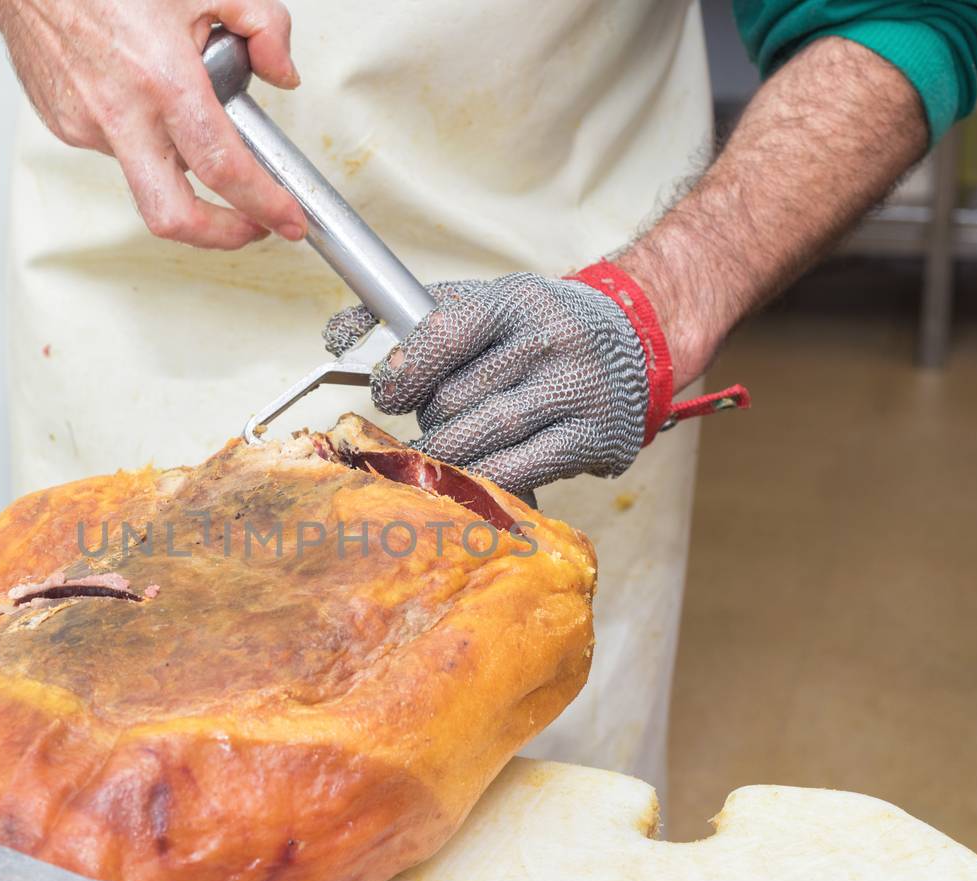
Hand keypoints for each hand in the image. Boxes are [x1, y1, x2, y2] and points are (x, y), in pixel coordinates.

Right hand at [0, 0, 307, 249]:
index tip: (285, 218)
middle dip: (219, 236)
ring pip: (146, 173)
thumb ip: (260, 24)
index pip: (222, 166)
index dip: (263, 203)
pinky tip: (140, 96)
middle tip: (249, 228)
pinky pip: (116, 147)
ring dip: (178, 162)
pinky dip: (141, 134)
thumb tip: (281, 70)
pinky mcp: (65, 126)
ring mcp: (86, 124)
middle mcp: (120, 111)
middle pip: (172, 215)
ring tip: (185, 112)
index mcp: (161, 79)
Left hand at [323, 270, 660, 495]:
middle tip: (424, 431)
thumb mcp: (488, 304)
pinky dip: (484, 480)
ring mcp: (577, 389)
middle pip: (457, 396)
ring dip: (445, 456)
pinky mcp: (595, 436)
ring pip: (484, 434)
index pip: (443, 333)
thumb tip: (337, 334)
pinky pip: (521, 468)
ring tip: (428, 464)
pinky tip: (468, 484)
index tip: (386, 394)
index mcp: (515, 300)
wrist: (639, 341)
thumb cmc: (543, 328)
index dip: (404, 371)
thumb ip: (415, 319)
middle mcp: (550, 339)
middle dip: (429, 420)